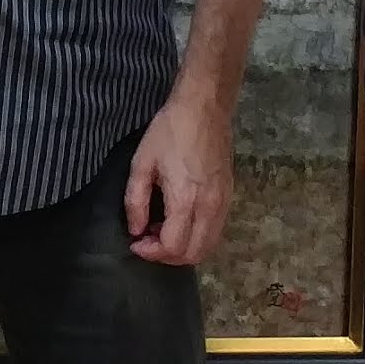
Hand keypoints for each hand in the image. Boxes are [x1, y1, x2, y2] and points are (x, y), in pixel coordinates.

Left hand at [122, 93, 233, 267]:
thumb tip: (136, 230)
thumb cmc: (169, 131)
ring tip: (162, 229)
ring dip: (183, 248)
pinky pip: (215, 231)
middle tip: (148, 239)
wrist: (205, 108)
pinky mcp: (229, 197)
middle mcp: (209, 207)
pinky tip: (179, 220)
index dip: (151, 252)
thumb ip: (136, 201)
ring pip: (208, 246)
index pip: (173, 247)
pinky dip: (196, 237)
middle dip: (167, 256)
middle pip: (193, 255)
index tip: (136, 241)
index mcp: (185, 200)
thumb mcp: (142, 163)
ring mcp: (223, 203)